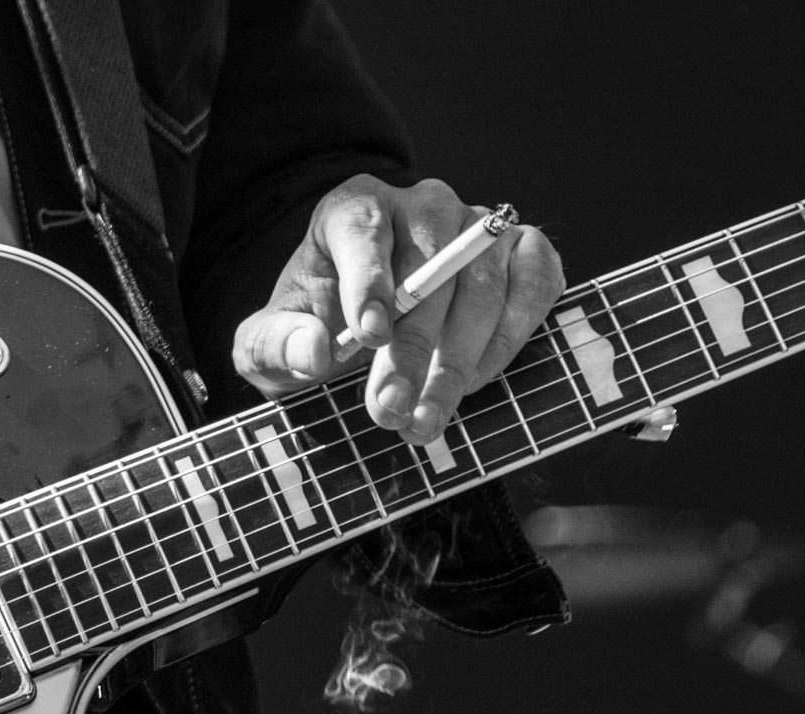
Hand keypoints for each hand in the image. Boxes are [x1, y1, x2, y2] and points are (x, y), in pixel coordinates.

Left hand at [231, 174, 563, 442]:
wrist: (367, 326)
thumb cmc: (316, 326)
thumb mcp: (269, 343)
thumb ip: (275, 345)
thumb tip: (316, 350)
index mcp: (353, 209)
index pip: (364, 233)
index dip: (369, 284)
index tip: (369, 336)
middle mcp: (422, 205)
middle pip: (429, 269)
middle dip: (412, 349)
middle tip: (390, 410)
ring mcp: (479, 224)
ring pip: (484, 284)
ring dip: (459, 360)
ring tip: (426, 418)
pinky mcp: (523, 250)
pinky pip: (535, 284)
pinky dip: (510, 336)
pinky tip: (475, 381)